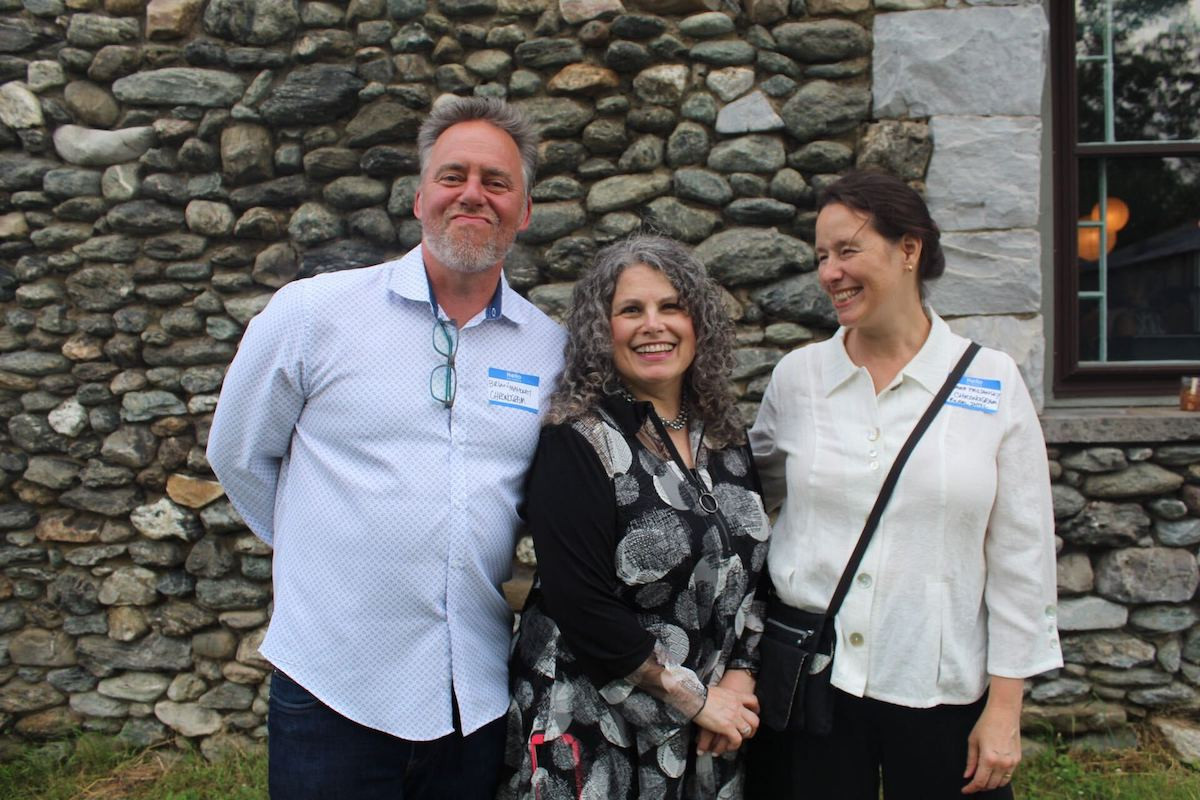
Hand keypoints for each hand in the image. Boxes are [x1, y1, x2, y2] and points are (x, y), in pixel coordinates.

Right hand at [695, 671, 758, 754]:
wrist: (695, 697)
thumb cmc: (700, 693)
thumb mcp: (716, 690)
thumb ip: (722, 696)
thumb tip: (718, 699)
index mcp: (734, 696)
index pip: (753, 701)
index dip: (755, 709)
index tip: (754, 712)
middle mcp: (737, 707)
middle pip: (754, 719)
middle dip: (752, 728)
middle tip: (747, 732)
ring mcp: (734, 717)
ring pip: (747, 731)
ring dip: (743, 738)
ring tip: (736, 742)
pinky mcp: (727, 727)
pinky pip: (737, 740)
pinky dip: (734, 745)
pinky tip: (728, 747)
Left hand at [962, 678, 1022, 793]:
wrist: (1004, 713)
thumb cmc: (986, 724)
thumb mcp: (973, 741)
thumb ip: (970, 761)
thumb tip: (967, 776)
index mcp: (988, 759)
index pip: (979, 782)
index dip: (971, 788)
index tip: (965, 790)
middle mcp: (1002, 763)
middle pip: (990, 785)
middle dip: (980, 787)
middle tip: (972, 784)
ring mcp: (1012, 763)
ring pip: (1000, 783)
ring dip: (990, 784)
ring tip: (981, 779)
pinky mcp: (1018, 760)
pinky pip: (1008, 776)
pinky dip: (1000, 778)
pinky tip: (992, 773)